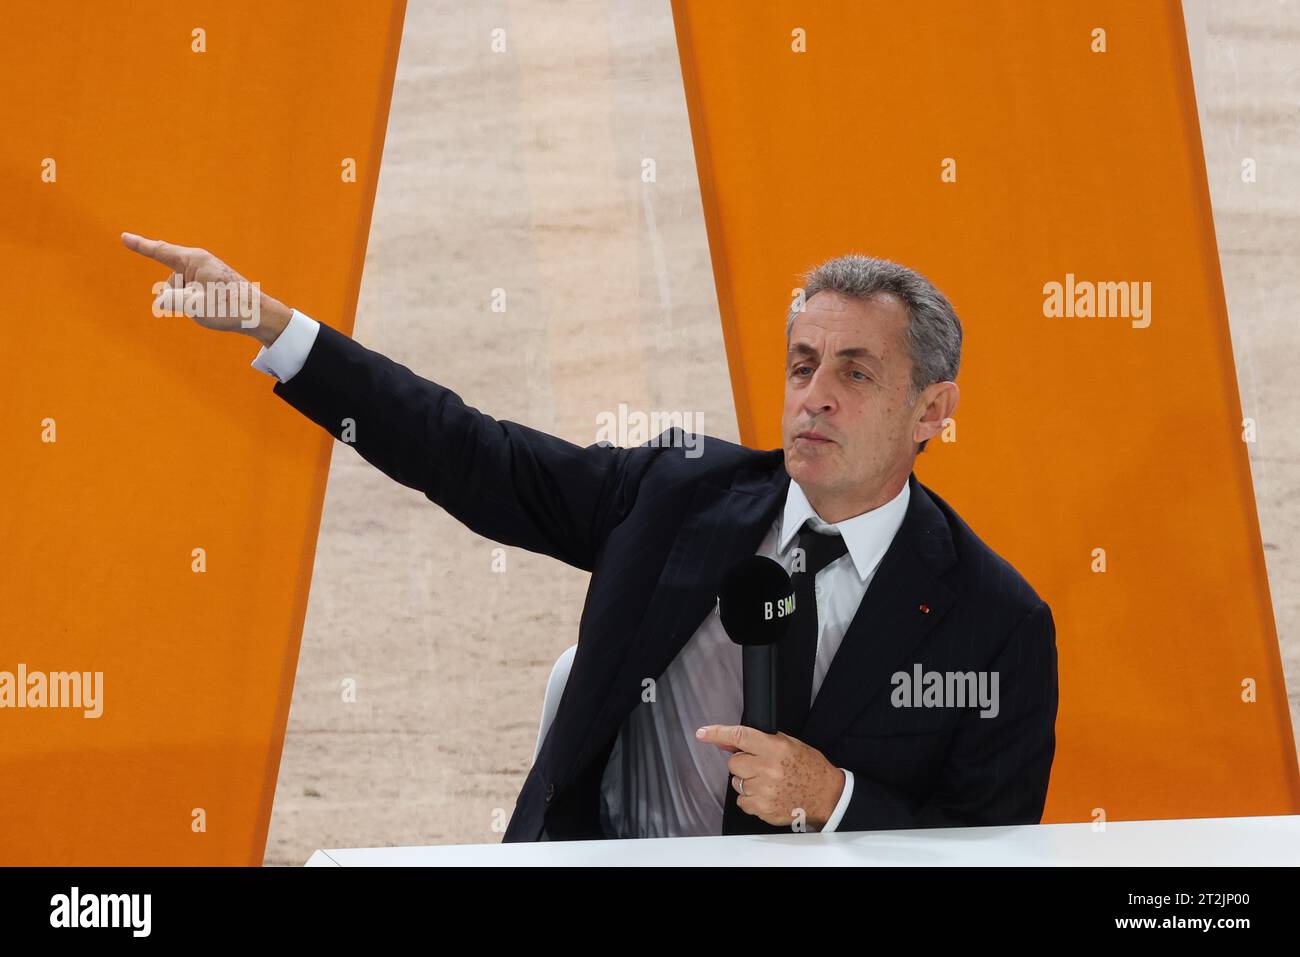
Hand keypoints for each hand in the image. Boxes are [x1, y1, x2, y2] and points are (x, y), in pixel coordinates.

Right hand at [120, 232, 291, 345]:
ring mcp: (206, 272)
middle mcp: (199, 262)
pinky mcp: (211, 283)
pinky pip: (191, 294)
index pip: (161, 251)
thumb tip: (162, 301)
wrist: (258, 315)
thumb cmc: (228, 307)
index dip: (141, 246)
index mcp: (194, 259)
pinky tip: (213, 310)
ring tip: (213, 309)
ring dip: (187, 303)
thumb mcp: (194, 305)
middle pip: (171, 279)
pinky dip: (195, 305)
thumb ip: (171, 300)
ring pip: (181, 290)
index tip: (124, 236)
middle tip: (205, 306)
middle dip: (177, 297)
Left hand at [696, 724, 845, 830]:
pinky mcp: (763, 809)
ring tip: (767, 781)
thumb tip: (729, 742)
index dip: (718, 733)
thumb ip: (759, 741)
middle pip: (733, 763)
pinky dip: (750, 798)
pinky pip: (742, 801)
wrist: (826, 795)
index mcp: (775, 748)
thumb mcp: (788, 744)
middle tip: (759, 765)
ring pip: (736, 783)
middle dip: (742, 763)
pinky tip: (766, 794)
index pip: (739, 737)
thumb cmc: (809, 768)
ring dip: (747, 781)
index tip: (703, 733)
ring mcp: (764, 791)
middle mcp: (767, 769)